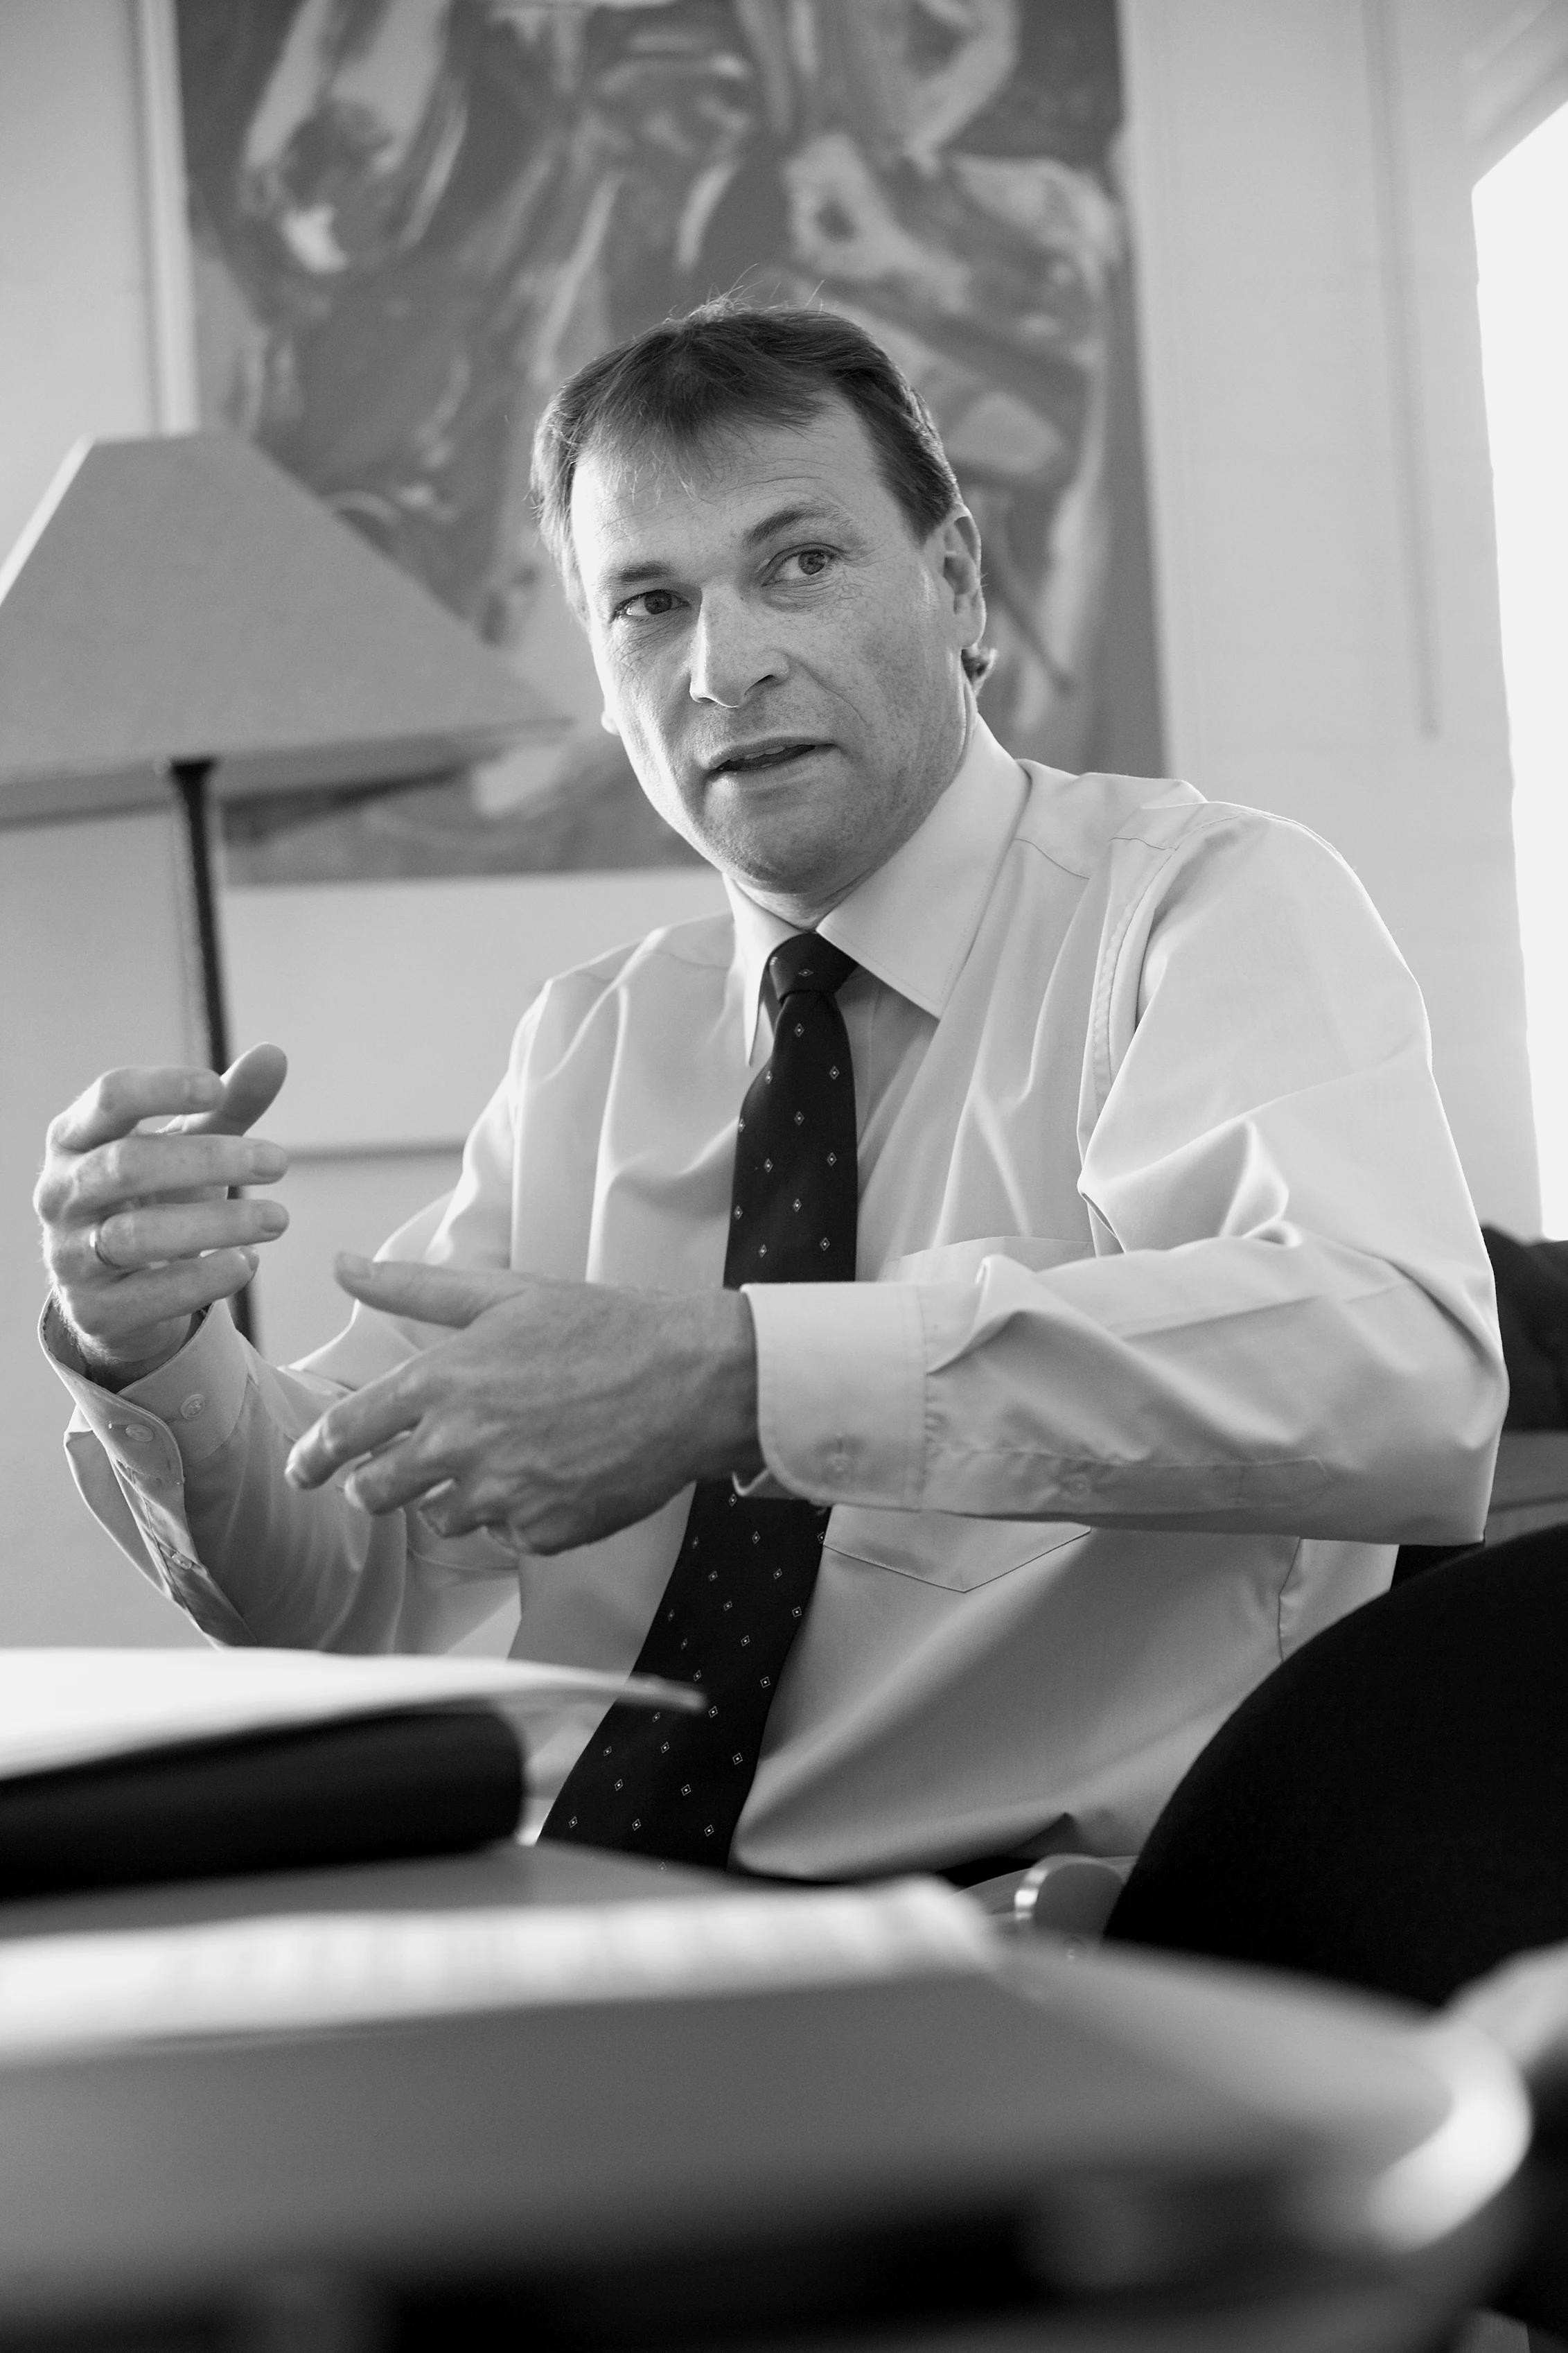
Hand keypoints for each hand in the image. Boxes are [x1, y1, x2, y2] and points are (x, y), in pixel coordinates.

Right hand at [36, 1044, 290, 1381]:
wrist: (122, 1293)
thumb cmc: (155, 1198)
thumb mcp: (190, 1146)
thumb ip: (229, 1105)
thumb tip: (274, 1053)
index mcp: (76, 1137)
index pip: (110, 1097)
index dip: (162, 1087)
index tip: (217, 1087)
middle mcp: (61, 1191)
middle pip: (129, 1163)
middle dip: (210, 1160)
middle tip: (280, 1162)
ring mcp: (70, 1253)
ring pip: (138, 1235)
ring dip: (218, 1224)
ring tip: (279, 1219)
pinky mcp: (93, 1309)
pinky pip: (151, 1295)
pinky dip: (205, 1278)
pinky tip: (248, 1264)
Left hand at [285, 1258, 763, 1554]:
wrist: (690, 1379)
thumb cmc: (601, 1327)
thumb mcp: (503, 1294)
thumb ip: (413, 1288)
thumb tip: (339, 1264)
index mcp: (439, 1382)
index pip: (344, 1433)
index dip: (313, 1457)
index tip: (303, 1470)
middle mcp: (459, 1445)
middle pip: (377, 1491)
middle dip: (375, 1485)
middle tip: (392, 1475)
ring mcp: (501, 1495)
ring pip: (441, 1517)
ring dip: (453, 1497)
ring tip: (501, 1458)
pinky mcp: (543, 1532)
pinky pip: (505, 1537)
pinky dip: (518, 1514)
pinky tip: (552, 1474)